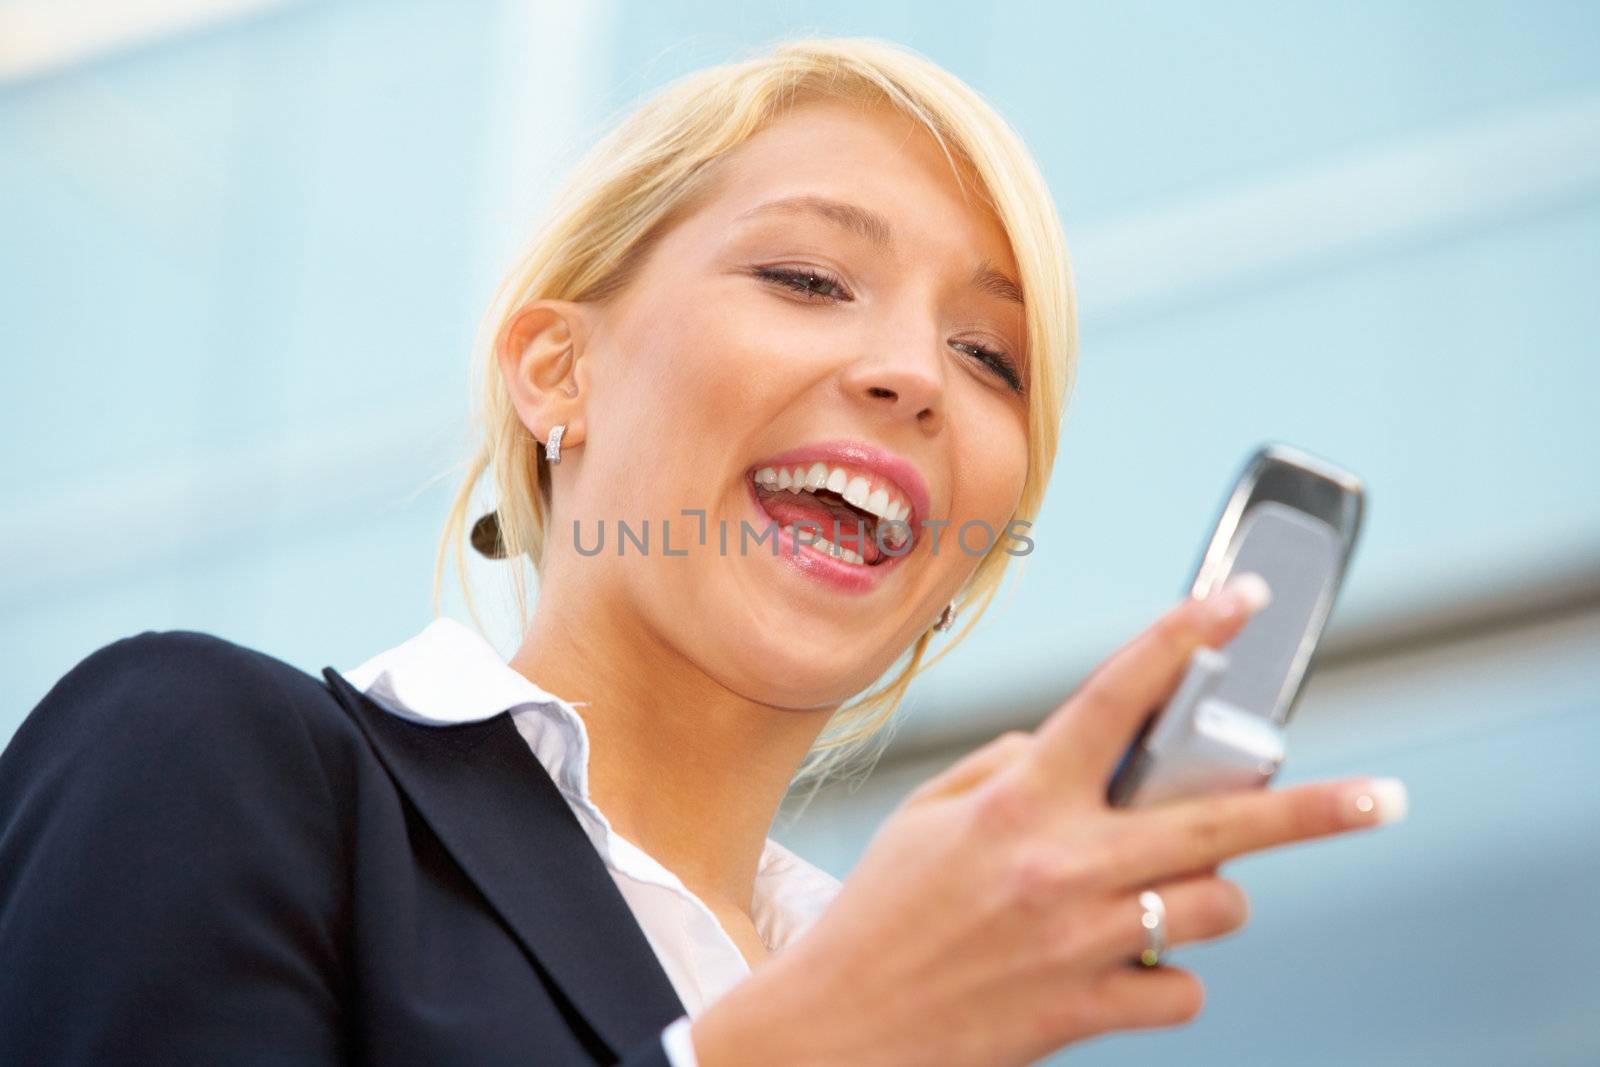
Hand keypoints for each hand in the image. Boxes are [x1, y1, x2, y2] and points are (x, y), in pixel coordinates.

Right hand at [690, 575, 1405, 1066]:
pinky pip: (1180, 987)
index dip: (1183, 637)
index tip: (1239, 602)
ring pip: (1215, 905)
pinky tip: (1120, 964)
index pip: (1115, 697)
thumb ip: (1004, 767)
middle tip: (1382, 798)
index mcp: (1019, 800)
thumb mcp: (926, 817)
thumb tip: (1069, 749)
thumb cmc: (879, 917)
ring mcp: (1082, 941)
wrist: (840, 1030)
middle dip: (1314, 808)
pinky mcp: (1088, 1011)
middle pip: (1218, 820)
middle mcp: (1061, 863)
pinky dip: (1165, 974)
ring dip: (1207, 893)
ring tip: (1162, 892)